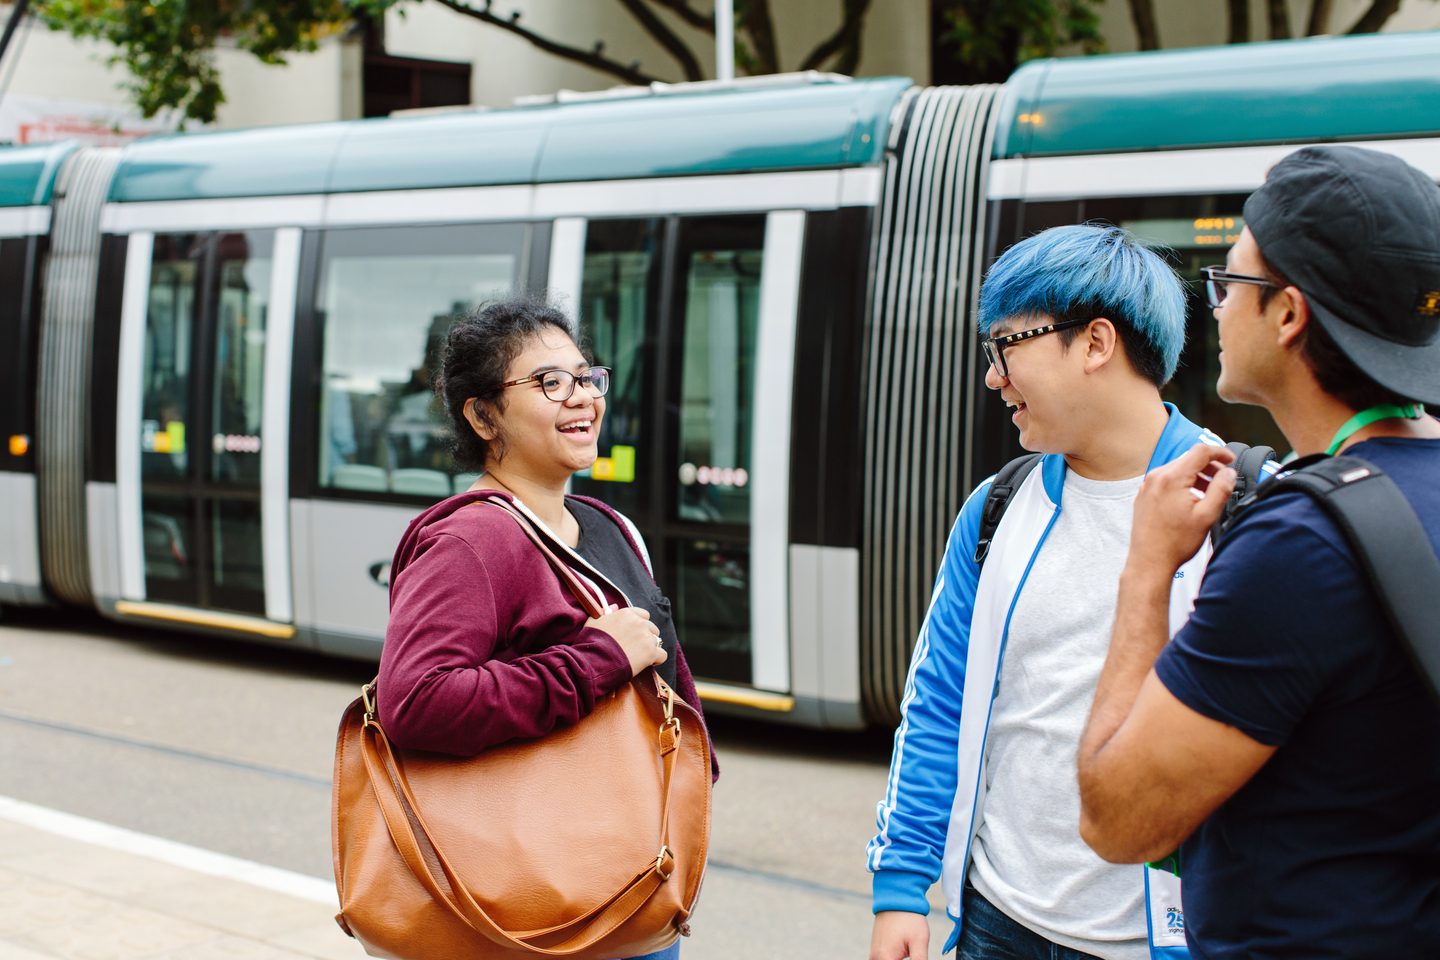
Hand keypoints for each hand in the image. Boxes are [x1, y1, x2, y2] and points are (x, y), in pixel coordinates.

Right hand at [586, 606, 665, 676]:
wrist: (593, 662)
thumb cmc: (591, 643)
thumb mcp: (594, 622)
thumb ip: (605, 613)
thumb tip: (614, 607)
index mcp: (627, 614)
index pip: (643, 615)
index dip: (639, 625)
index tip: (633, 634)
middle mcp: (639, 623)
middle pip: (652, 628)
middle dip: (646, 637)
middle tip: (636, 648)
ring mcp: (646, 638)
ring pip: (657, 641)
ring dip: (651, 648)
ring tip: (640, 657)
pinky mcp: (651, 653)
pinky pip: (662, 655)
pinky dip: (657, 660)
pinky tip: (648, 664)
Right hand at [869, 911, 928, 959]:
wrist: (896, 898)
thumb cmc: (909, 918)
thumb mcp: (919, 942)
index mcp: (885, 958)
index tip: (916, 957)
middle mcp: (875, 958)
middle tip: (913, 953)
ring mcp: (874, 954)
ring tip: (910, 952)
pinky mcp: (876, 950)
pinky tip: (904, 954)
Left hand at [1130, 443, 1237, 573]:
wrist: (1150, 561)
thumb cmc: (1175, 543)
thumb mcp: (1207, 516)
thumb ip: (1221, 489)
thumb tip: (1229, 473)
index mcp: (1172, 478)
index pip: (1200, 451)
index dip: (1220, 452)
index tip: (1231, 459)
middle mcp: (1156, 477)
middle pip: (1188, 459)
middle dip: (1209, 466)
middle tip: (1223, 479)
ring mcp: (1147, 486)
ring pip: (1178, 469)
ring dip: (1196, 475)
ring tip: (1209, 492)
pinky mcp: (1144, 495)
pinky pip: (1166, 480)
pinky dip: (1182, 483)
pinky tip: (1191, 500)